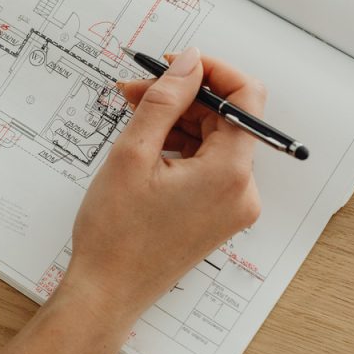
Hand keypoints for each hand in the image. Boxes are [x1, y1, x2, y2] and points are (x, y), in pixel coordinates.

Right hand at [62, 47, 264, 319]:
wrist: (107, 291)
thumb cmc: (116, 232)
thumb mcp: (133, 153)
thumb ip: (164, 100)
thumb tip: (189, 62)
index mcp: (229, 173)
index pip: (245, 98)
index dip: (211, 70)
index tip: (174, 63)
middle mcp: (241, 190)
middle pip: (225, 118)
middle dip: (182, 95)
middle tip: (135, 89)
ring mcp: (230, 205)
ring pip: (212, 140)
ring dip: (175, 119)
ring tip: (130, 113)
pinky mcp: (215, 213)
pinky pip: (205, 164)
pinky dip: (177, 145)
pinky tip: (144, 141)